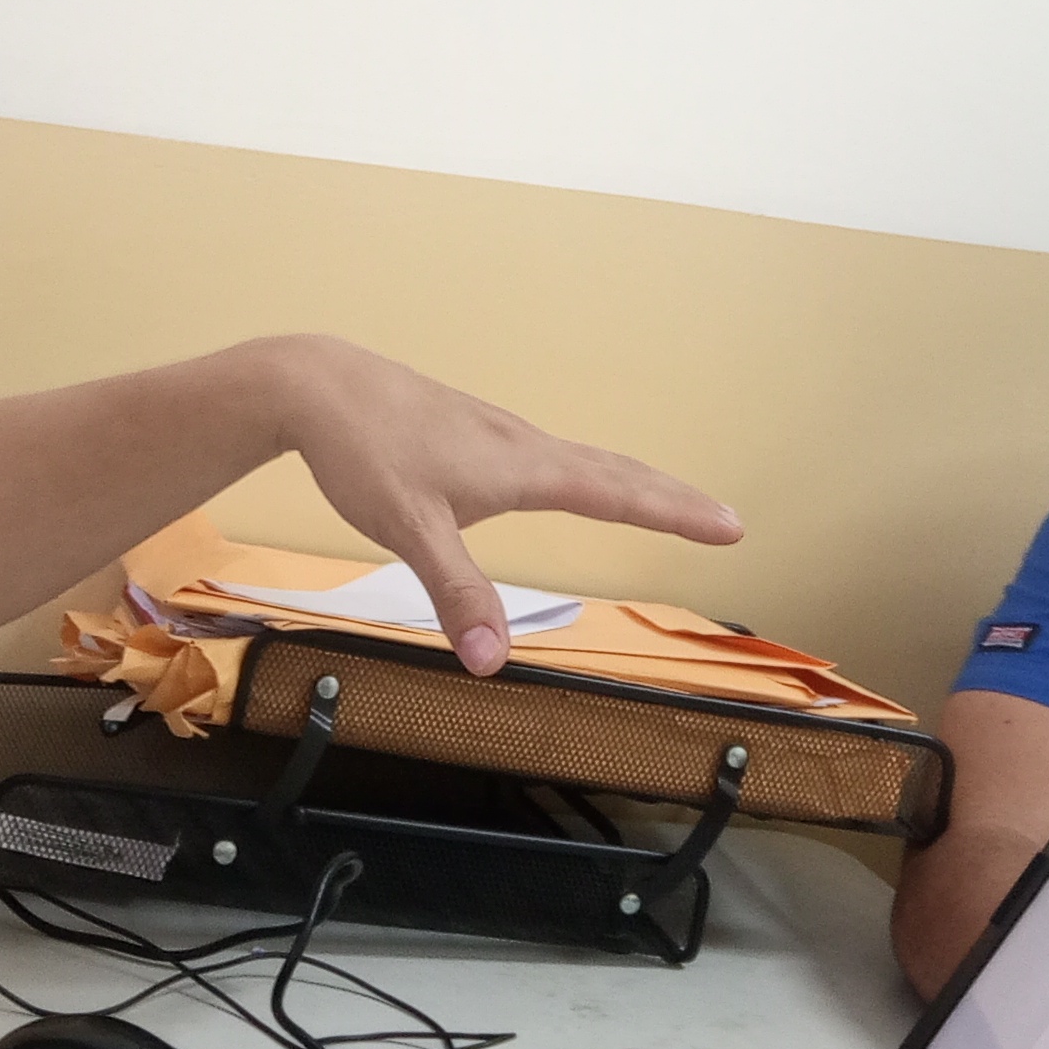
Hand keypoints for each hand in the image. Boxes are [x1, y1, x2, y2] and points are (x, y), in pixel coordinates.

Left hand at [266, 335, 741, 671]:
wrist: (317, 386)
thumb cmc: (364, 450)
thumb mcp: (410, 529)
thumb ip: (456, 593)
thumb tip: (491, 662)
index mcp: (522, 467)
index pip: (618, 492)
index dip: (677, 512)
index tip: (731, 525)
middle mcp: (521, 445)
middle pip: (614, 470)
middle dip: (672, 497)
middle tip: (724, 520)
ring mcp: (497, 435)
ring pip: (583, 459)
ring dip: (633, 480)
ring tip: (665, 501)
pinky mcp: (471, 434)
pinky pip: (550, 455)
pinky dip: (586, 471)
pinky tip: (567, 480)